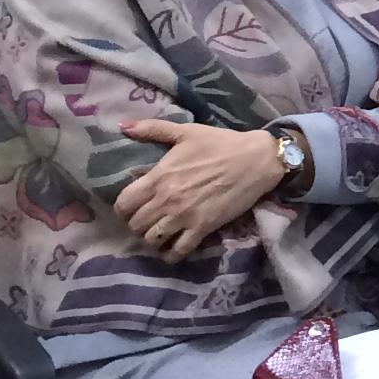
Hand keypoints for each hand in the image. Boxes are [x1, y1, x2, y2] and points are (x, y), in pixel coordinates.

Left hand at [116, 119, 288, 258]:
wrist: (256, 159)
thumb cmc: (221, 143)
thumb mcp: (186, 132)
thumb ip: (152, 129)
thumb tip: (122, 125)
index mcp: (159, 176)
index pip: (124, 204)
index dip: (123, 208)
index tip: (132, 206)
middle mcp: (167, 200)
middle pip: (135, 226)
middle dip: (137, 224)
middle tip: (147, 219)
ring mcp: (185, 217)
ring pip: (152, 241)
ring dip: (152, 239)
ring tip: (159, 232)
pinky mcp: (203, 228)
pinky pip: (177, 251)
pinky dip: (171, 254)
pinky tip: (172, 248)